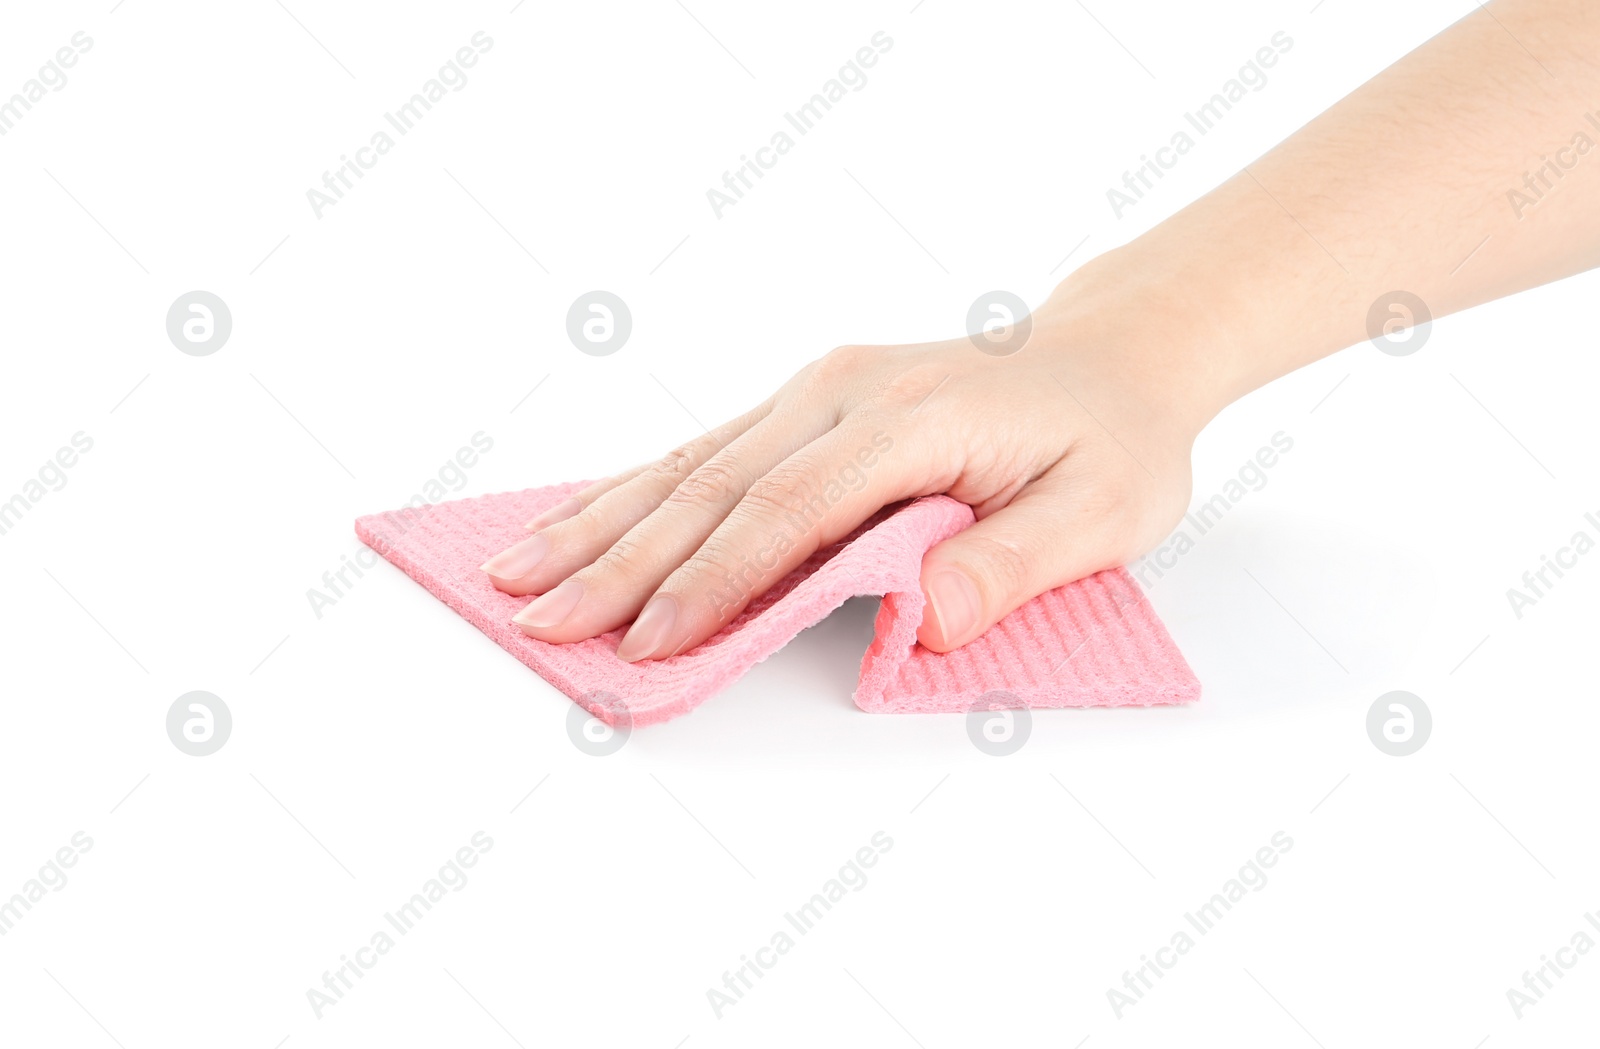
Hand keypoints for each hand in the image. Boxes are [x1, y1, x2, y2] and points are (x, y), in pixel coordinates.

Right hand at [482, 264, 1215, 660]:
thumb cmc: (1110, 439)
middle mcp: (844, 393)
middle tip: (539, 620)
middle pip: (713, 485)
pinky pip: (705, 449)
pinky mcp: (804, 403)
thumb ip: (1010, 562)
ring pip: (689, 462)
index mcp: (909, 419)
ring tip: (516, 571)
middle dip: (620, 561)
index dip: (715, 582)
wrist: (1111, 357)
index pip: (791, 511)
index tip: (649, 643)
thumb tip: (921, 615)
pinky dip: (634, 492)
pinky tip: (579, 521)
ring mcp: (816, 391)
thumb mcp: (1101, 511)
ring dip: (600, 522)